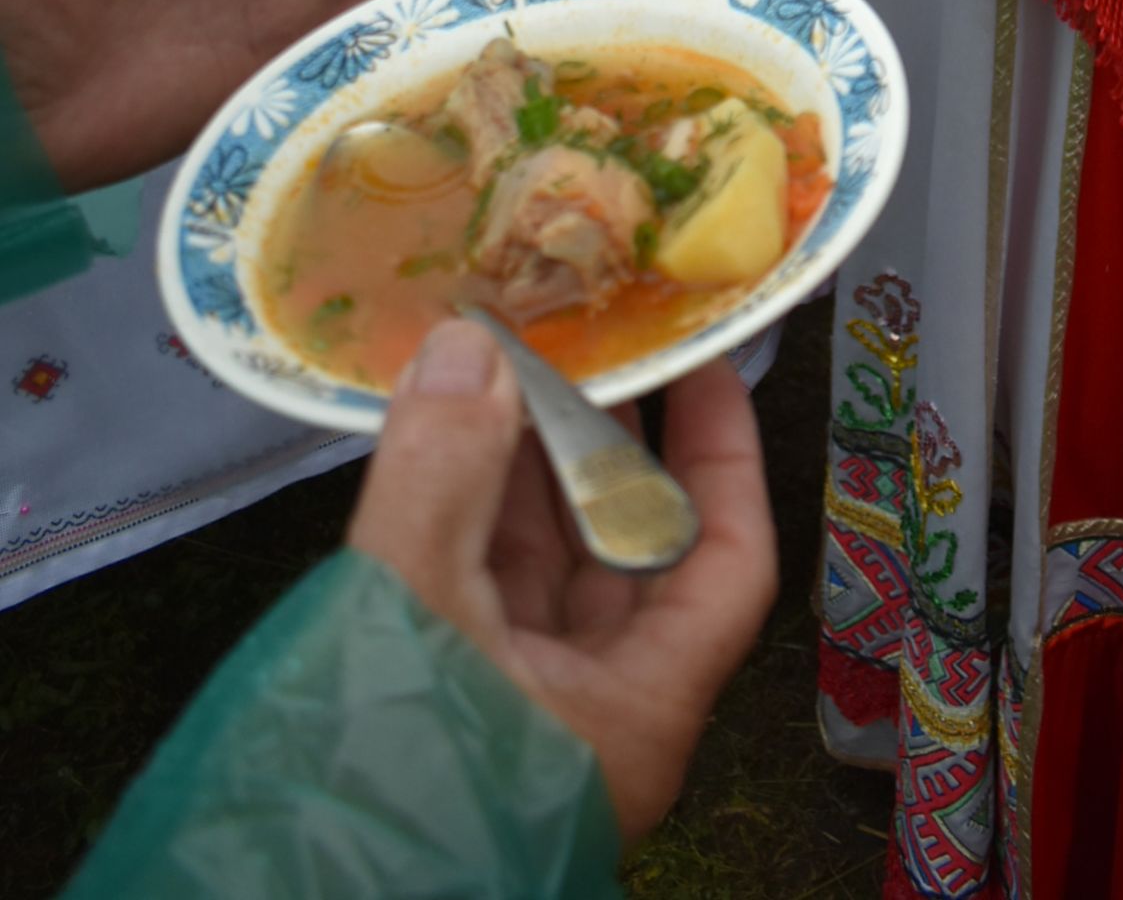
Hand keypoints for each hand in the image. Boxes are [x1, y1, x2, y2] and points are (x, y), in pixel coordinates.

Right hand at [349, 323, 776, 842]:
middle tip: (573, 346)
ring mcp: (524, 719)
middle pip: (630, 551)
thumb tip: (470, 351)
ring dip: (525, 472)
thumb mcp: (415, 616)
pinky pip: (483, 597)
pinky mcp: (454, 716)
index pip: (727, 563)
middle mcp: (597, 718)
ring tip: (499, 373)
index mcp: (638, 712)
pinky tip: (440, 448)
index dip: (723, 454)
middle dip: (601, 443)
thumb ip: (441, 479)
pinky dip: (469, 520)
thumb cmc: (374, 797)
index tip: (703, 363)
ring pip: (548, 571)